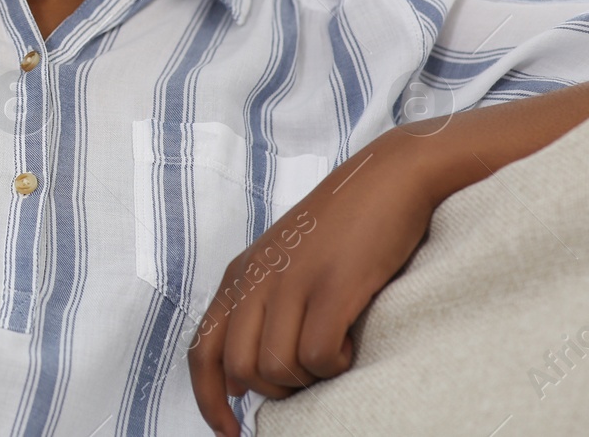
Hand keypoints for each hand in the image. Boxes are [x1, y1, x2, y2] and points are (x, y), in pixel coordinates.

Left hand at [187, 130, 437, 436]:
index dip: (209, 400)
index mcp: (239, 276)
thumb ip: (259, 312)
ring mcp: (292, 281)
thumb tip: (239, 380)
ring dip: (309, 378)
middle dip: (275, 391)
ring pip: (277, 368)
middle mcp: (256, 278)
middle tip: (310, 378)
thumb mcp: (285, 266)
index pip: (201, 351)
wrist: (387, 177)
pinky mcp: (333, 284)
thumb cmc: (343, 230)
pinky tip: (353, 342)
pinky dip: (335, 363)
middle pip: (239, 368)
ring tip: (336, 352)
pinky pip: (317, 354)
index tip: (231, 431)